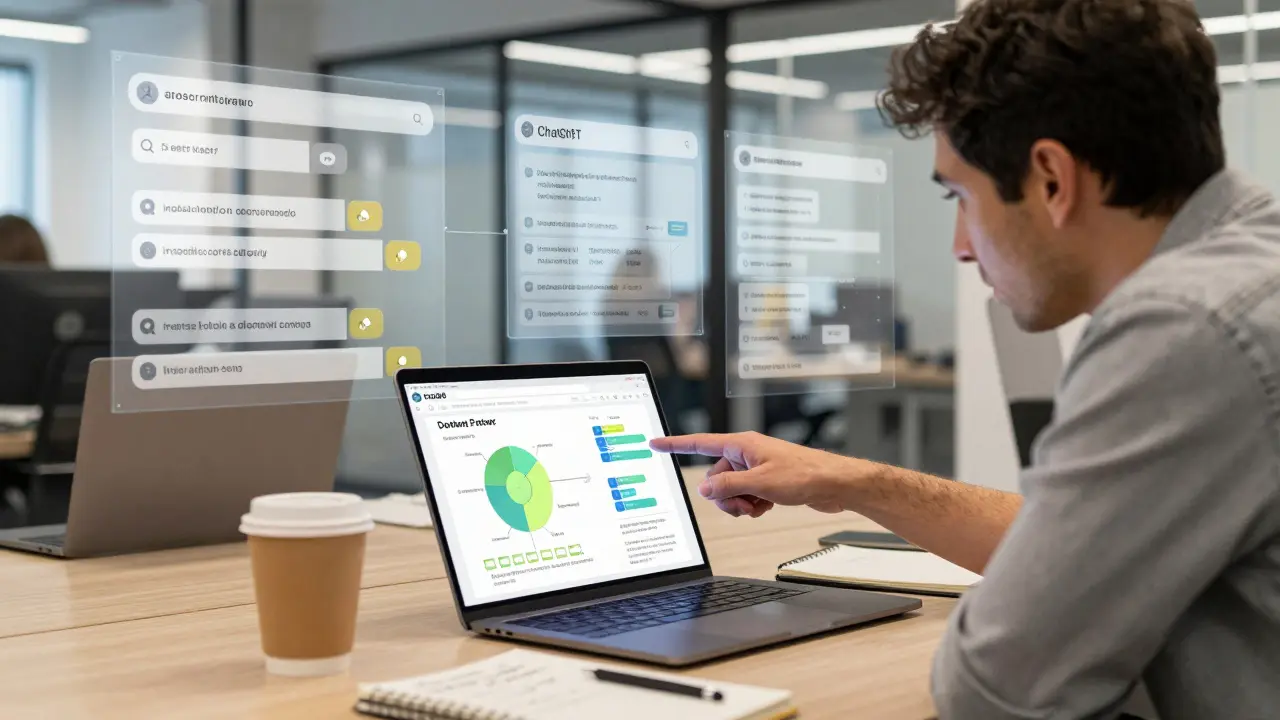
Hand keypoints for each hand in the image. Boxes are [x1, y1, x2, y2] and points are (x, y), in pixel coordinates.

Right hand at [650, 432, 860, 517]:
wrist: (833, 484)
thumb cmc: (804, 475)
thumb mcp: (760, 484)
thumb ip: (728, 486)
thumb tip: (705, 488)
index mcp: (741, 444)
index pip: (700, 443)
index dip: (675, 444)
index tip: (655, 442)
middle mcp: (746, 453)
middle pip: (716, 476)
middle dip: (725, 496)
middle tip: (743, 505)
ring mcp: (756, 467)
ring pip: (730, 489)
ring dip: (740, 503)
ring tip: (758, 506)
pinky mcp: (766, 481)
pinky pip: (745, 495)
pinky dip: (752, 504)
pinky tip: (766, 506)